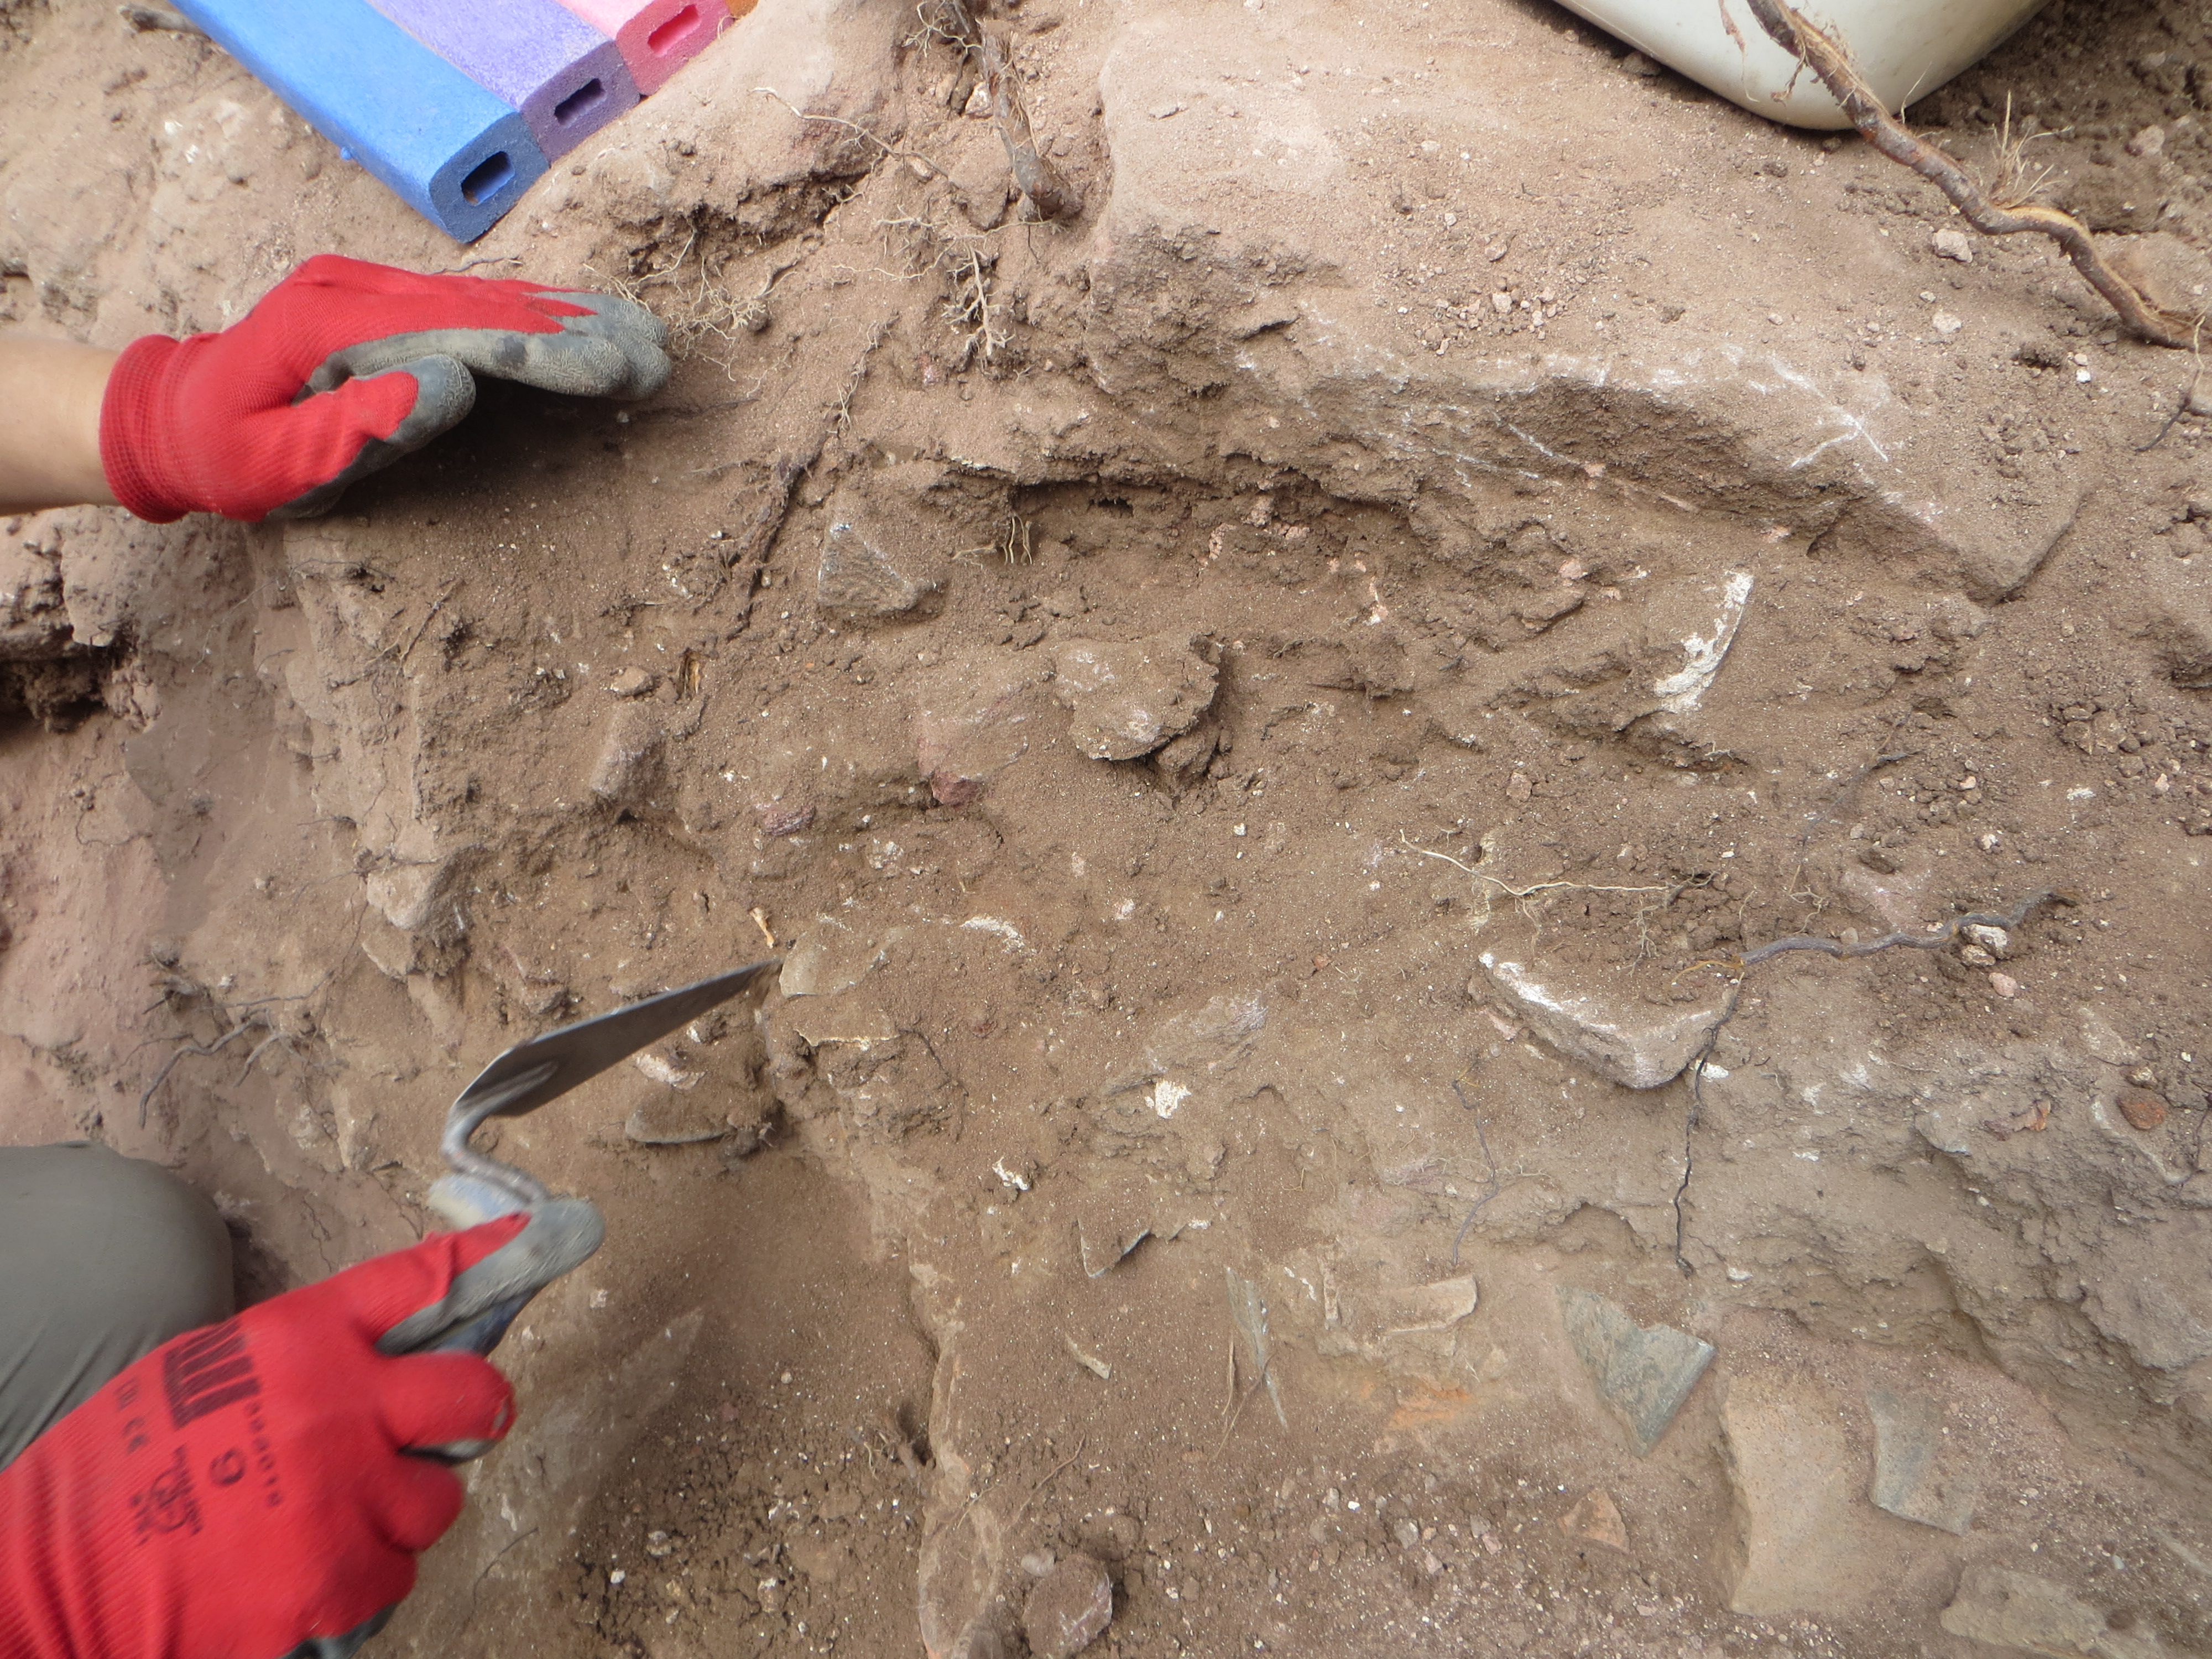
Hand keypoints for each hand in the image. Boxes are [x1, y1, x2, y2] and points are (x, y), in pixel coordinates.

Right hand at [0, 1216, 526, 1658]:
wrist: (50, 1576)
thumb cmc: (117, 1471)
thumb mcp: (207, 1372)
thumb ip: (309, 1358)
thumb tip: (392, 1352)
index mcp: (302, 1342)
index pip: (422, 1280)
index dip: (491, 1257)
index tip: (553, 1231)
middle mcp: (341, 1410)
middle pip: (477, 1397)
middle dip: (470, 1413)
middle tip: (434, 1434)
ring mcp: (346, 1501)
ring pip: (437, 1502)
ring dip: (397, 1513)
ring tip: (321, 1519)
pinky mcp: (337, 1584)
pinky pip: (394, 1579)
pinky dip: (359, 1583)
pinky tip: (299, 1574)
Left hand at [99, 254, 669, 522]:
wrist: (172, 416)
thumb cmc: (221, 456)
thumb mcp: (266, 463)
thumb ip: (353, 426)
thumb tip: (454, 383)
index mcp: (329, 324)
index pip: (459, 331)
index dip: (543, 350)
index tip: (615, 368)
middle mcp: (356, 290)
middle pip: (486, 306)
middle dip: (577, 332)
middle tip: (656, 356)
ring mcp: (372, 290)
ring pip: (487, 298)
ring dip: (569, 319)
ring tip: (645, 339)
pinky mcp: (387, 304)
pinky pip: (471, 305)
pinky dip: (533, 315)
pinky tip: (585, 321)